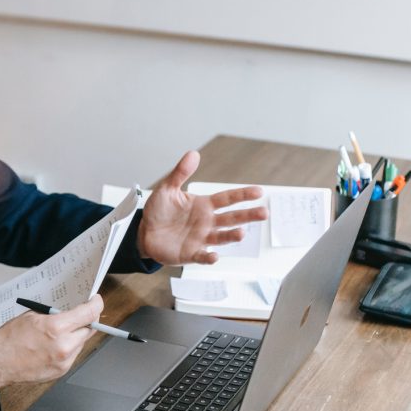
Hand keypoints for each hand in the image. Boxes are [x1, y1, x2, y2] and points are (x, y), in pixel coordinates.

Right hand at [0, 295, 102, 389]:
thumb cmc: (9, 340)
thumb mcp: (32, 316)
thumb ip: (56, 314)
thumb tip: (71, 312)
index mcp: (56, 328)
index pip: (88, 314)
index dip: (95, 305)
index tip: (96, 301)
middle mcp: (64, 346)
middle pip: (89, 329)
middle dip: (87, 320)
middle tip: (81, 315)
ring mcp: (64, 361)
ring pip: (82, 343)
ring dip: (76, 335)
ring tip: (59, 333)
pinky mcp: (61, 371)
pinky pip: (73, 355)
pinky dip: (68, 348)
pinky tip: (54, 345)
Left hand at [138, 150, 267, 264]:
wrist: (145, 232)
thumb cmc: (159, 211)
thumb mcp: (167, 189)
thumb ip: (180, 173)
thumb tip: (193, 154)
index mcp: (204, 205)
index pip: (227, 198)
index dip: (243, 194)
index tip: (259, 191)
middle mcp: (207, 222)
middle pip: (232, 218)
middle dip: (248, 215)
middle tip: (264, 213)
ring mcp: (201, 239)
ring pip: (222, 237)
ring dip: (232, 236)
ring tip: (242, 233)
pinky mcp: (191, 253)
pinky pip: (202, 256)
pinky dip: (209, 257)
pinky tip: (214, 255)